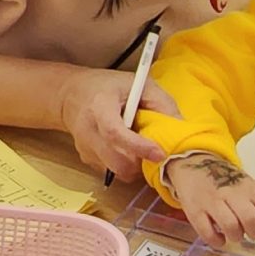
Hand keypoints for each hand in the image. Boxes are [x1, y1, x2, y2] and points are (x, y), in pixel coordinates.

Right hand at [55, 70, 176, 177]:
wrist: (72, 93)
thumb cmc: (110, 87)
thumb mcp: (139, 84)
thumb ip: (161, 103)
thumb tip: (182, 129)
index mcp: (100, 106)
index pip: (115, 133)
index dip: (138, 147)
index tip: (159, 153)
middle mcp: (88, 129)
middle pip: (116, 160)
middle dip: (140, 162)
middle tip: (153, 150)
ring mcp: (85, 147)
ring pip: (116, 171)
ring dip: (134, 166)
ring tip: (139, 147)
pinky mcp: (86, 158)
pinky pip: (111, 171)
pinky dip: (124, 165)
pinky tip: (125, 148)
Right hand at [168, 151, 254, 248]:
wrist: (192, 162)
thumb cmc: (223, 178)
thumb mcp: (244, 184)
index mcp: (249, 188)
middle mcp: (232, 194)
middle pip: (250, 220)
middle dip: (254, 232)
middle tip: (250, 233)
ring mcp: (212, 201)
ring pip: (231, 227)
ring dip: (235, 237)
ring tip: (232, 234)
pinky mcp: (195, 210)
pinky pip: (208, 234)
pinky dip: (217, 241)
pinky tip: (219, 238)